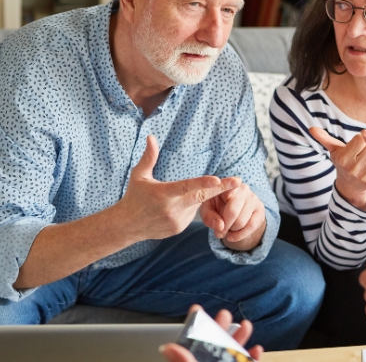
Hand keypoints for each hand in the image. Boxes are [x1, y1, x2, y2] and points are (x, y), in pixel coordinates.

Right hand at [119, 135, 240, 240]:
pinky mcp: (179, 228)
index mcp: (163, 193)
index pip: (186, 187)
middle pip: (201, 197)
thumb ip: (149, 157)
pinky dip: (188, 206)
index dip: (203, 183)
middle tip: (238, 181)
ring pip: (196, 204)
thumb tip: (151, 137)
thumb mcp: (138, 176)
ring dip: (194, 197)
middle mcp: (172, 208)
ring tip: (171, 198)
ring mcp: (177, 220)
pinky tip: (172, 207)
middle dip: (221, 189)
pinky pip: (191, 214)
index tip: (217, 179)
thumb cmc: (133, 197)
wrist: (127, 225)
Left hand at [159, 305, 263, 361]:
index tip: (197, 308)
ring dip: (241, 338)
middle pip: (214, 344)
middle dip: (221, 327)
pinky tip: (257, 349)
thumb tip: (168, 348)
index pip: (192, 342)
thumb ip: (185, 361)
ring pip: (233, 353)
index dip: (194, 324)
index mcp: (195, 360)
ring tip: (246, 324)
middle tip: (225, 314)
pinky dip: (252, 357)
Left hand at [199, 182, 265, 245]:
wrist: (231, 210)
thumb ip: (209, 217)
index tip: (226, 195)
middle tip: (218, 233)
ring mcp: (253, 198)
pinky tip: (232, 237)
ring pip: (242, 221)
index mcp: (228, 184)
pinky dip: (240, 235)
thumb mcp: (207, 210)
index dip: (227, 191)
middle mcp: (243, 188)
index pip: (228, 187)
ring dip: (231, 231)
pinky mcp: (260, 209)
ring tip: (225, 231)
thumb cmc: (216, 206)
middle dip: (224, 226)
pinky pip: (252, 226)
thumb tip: (220, 226)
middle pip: (233, 212)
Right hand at [310, 127, 365, 209]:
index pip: (360, 138)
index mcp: (343, 159)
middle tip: (363, 152)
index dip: (360, 139)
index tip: (356, 144)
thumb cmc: (342, 162)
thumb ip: (324, 138)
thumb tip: (311, 129)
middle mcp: (353, 169)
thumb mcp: (333, 150)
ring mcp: (364, 176)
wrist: (349, 185)